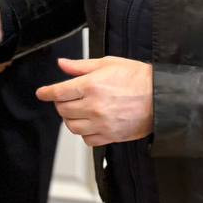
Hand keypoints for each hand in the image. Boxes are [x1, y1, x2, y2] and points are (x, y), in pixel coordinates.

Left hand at [35, 56, 152, 146]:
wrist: (161, 97)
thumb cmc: (138, 78)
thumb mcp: (108, 63)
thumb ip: (81, 66)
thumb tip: (62, 64)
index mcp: (91, 86)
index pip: (59, 92)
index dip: (46, 92)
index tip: (42, 93)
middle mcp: (94, 106)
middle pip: (62, 110)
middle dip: (60, 103)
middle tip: (66, 98)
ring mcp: (102, 123)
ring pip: (72, 126)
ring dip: (70, 118)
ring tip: (78, 110)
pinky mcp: (110, 136)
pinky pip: (87, 139)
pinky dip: (84, 132)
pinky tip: (90, 123)